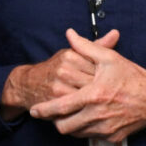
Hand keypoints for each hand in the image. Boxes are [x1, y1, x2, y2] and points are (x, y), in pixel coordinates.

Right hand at [0, 29, 116, 120]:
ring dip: (95, 103)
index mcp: (71, 55)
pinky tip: (90, 111)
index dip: (106, 77)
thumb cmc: (56, 68)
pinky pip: (77, 109)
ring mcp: (59, 86)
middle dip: (102, 91)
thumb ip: (96, 46)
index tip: (109, 82)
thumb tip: (116, 33)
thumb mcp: (73, 54)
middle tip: (108, 96)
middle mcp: (65, 69)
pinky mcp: (55, 102)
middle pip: (95, 82)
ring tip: (99, 104)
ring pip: (87, 97)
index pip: (98, 66)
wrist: (29, 84)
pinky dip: (85, 111)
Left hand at [28, 28, 145, 140]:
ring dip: (68, 124)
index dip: (44, 110)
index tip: (35, 110)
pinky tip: (85, 117)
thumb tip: (69, 34)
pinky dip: (84, 128)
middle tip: (51, 113)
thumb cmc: (133, 77)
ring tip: (67, 114)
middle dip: (54, 120)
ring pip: (76, 133)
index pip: (61, 107)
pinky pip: (90, 136)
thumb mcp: (109, 57)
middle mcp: (98, 115)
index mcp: (93, 95)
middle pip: (64, 126)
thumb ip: (85, 46)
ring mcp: (105, 128)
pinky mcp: (112, 137)